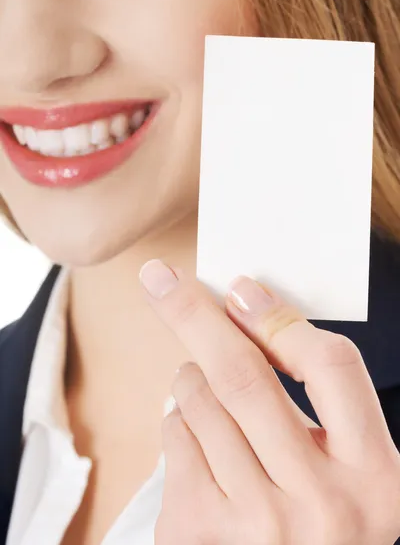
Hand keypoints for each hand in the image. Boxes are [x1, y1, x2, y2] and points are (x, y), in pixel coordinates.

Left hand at [139, 259, 399, 544]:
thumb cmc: (322, 510)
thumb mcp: (348, 461)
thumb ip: (319, 396)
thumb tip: (244, 308)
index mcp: (374, 475)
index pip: (332, 367)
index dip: (282, 319)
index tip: (240, 289)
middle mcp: (320, 504)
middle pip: (244, 376)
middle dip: (192, 315)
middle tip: (161, 281)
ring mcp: (258, 524)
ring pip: (200, 401)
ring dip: (192, 375)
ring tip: (207, 385)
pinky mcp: (202, 533)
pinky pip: (175, 436)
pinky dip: (180, 418)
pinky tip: (201, 438)